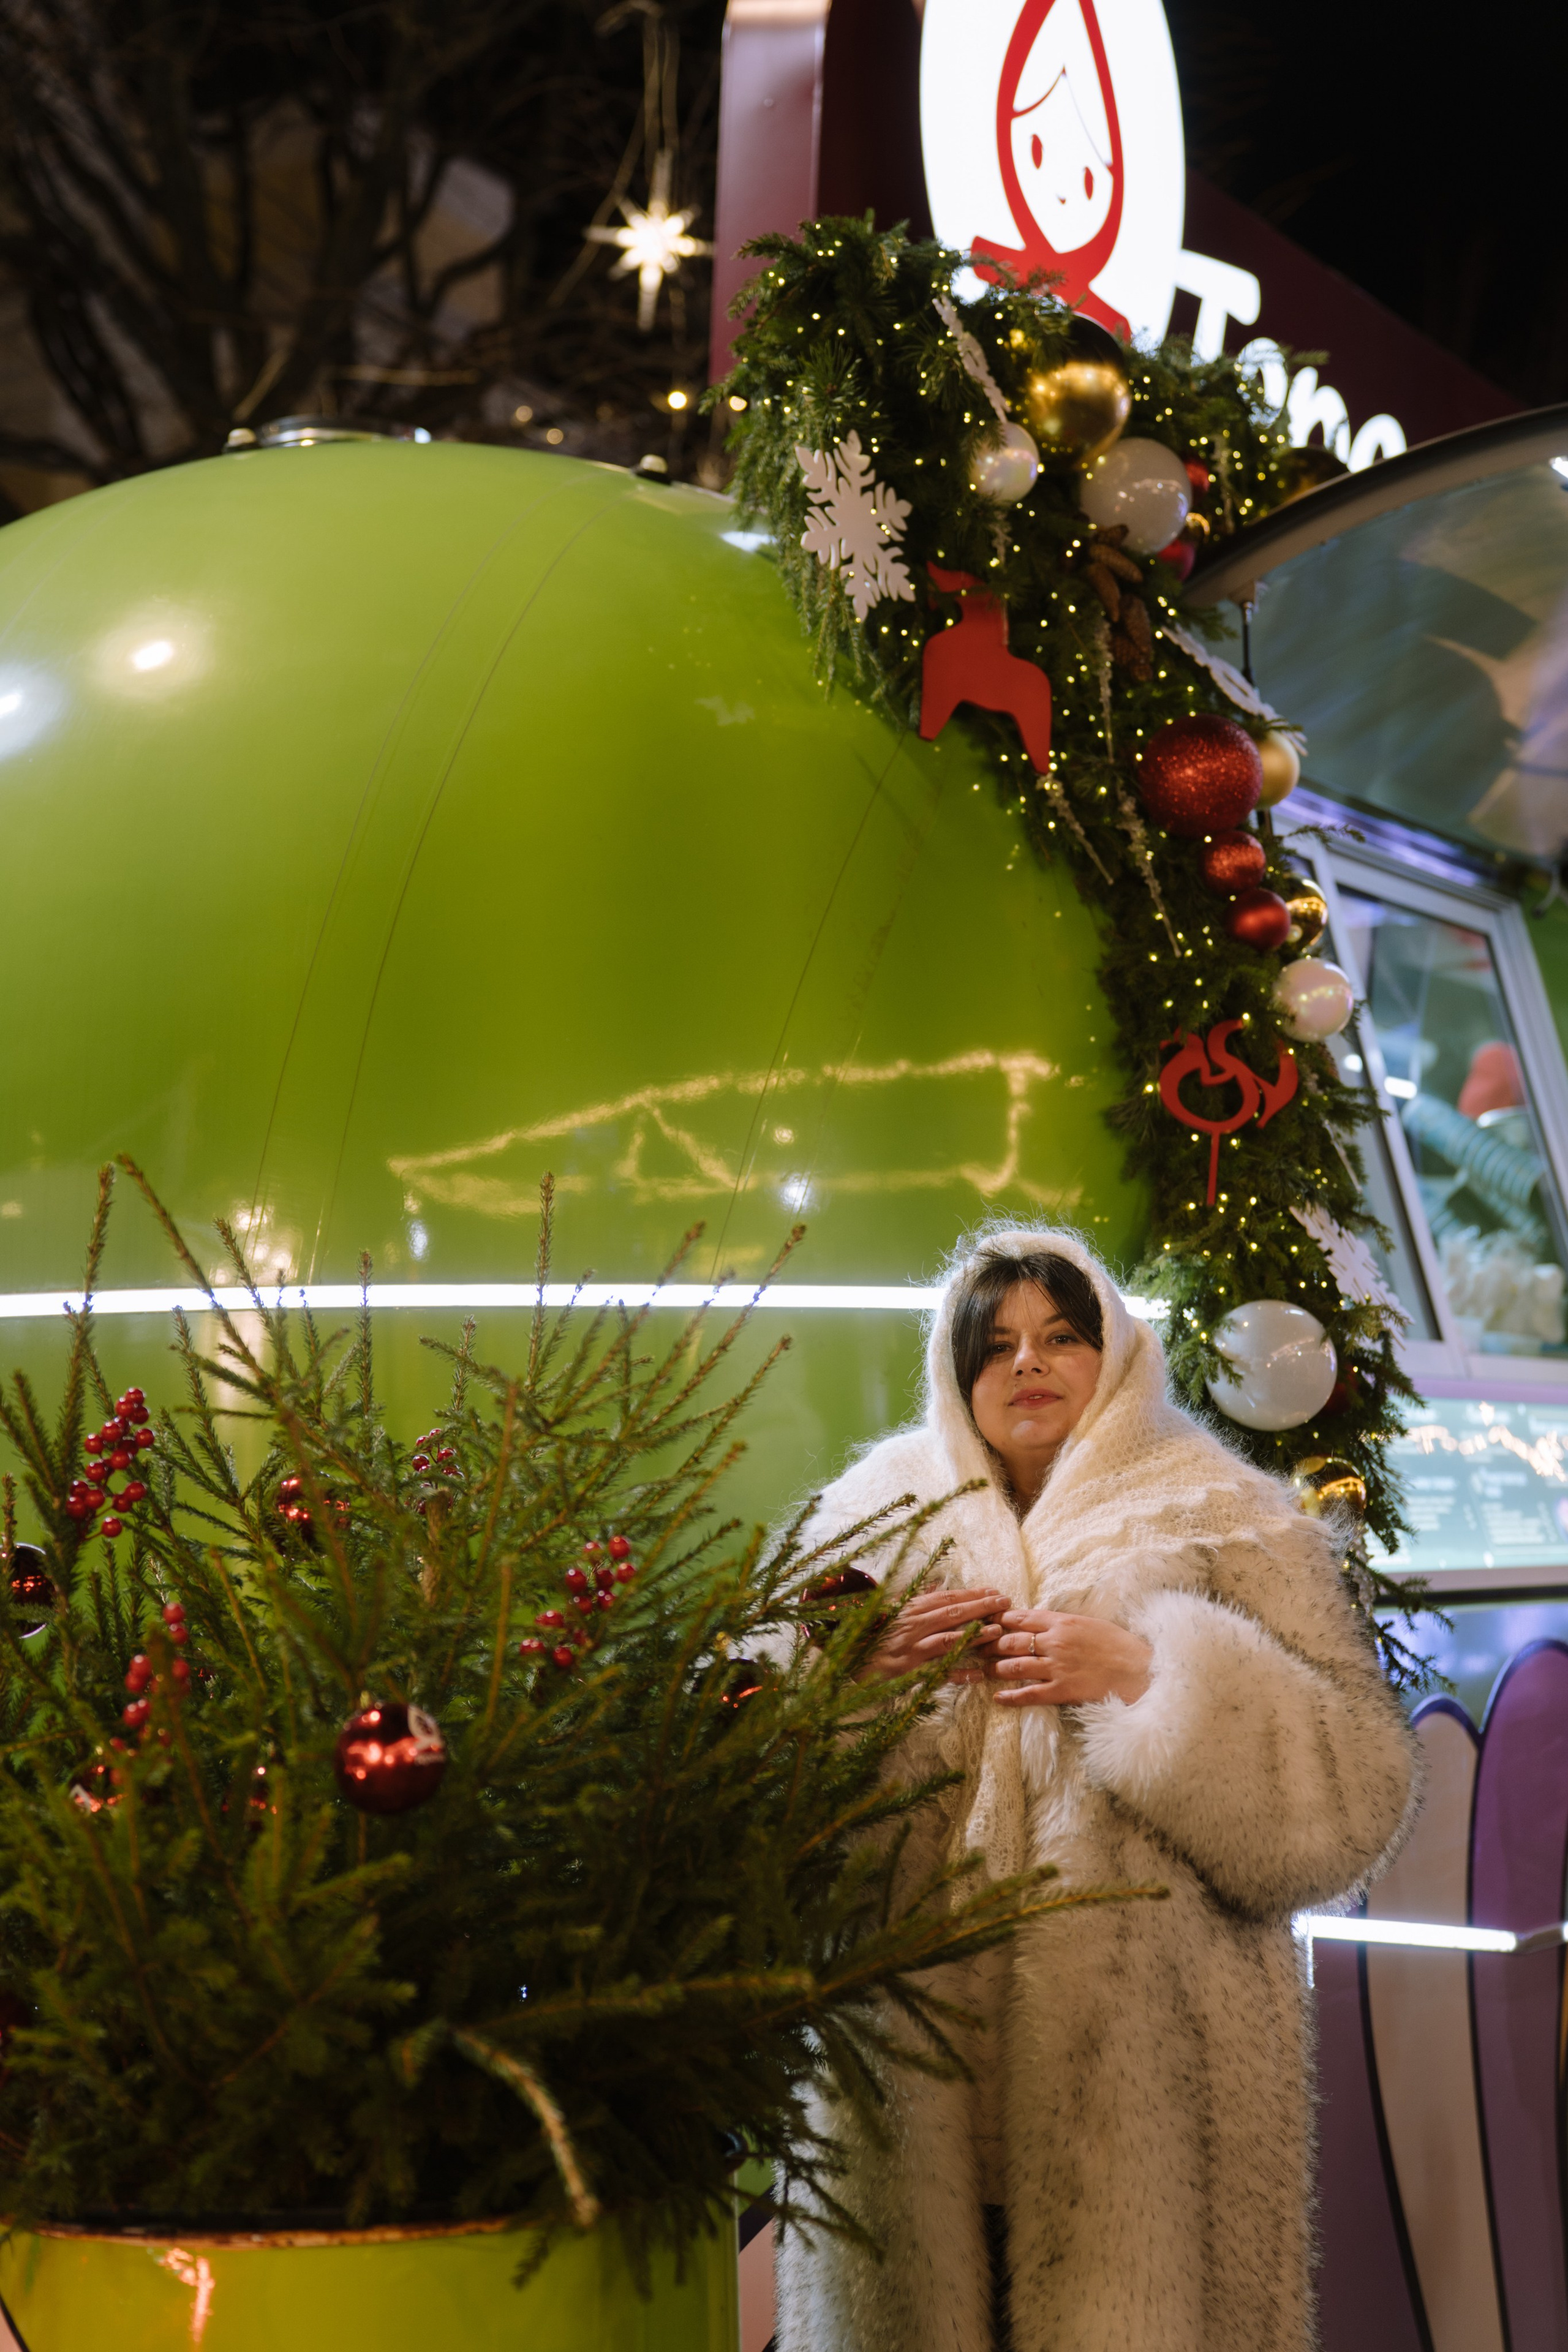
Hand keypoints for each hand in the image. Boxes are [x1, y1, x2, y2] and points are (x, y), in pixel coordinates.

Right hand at [863, 1588, 1007, 1681]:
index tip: (994, 1591)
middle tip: (1005, 1604)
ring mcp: (912, 1648)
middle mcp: (913, 1625)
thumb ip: (918, 1597)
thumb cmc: (872, 1630)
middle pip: (953, 1613)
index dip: (972, 1594)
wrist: (847, 1654)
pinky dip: (958, 1673)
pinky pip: (937, 1673)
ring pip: (948, 1639)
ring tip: (997, 1631)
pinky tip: (978, 1675)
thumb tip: (939, 1583)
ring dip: (974, 1634)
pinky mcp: (908, 1670)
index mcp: (911, 1608)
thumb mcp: (893, 1608)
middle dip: (981, 1607)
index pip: (947, 1598)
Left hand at [971, 1609, 1151, 1707]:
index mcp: (1061, 1622)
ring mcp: (1057, 1667)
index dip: (999, 1619)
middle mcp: (1054, 1642)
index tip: (986, 1621)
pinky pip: (1030, 1694)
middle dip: (991, 1644)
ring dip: (996, 1668)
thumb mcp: (1089, 1623)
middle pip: (1011, 1641)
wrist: (1139, 1669)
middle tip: (978, 1648)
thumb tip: (1042, 1622)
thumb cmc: (1118, 1644)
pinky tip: (998, 1698)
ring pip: (1015, 1666)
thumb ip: (1063, 1623)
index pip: (1020, 1617)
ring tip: (985, 1670)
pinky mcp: (1063, 1690)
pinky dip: (1011, 1696)